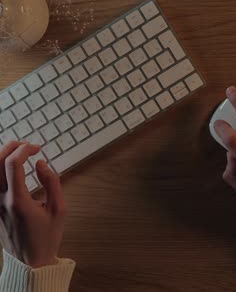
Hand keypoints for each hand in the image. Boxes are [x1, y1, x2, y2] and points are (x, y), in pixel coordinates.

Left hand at [0, 142, 65, 267]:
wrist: (30, 261)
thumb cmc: (46, 237)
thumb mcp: (59, 210)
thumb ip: (52, 183)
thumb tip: (41, 164)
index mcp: (18, 201)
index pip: (13, 165)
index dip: (25, 150)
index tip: (37, 149)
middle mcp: (1, 201)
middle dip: (11, 148)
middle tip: (26, 146)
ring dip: (2, 156)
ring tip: (18, 153)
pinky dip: (0, 170)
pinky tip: (11, 168)